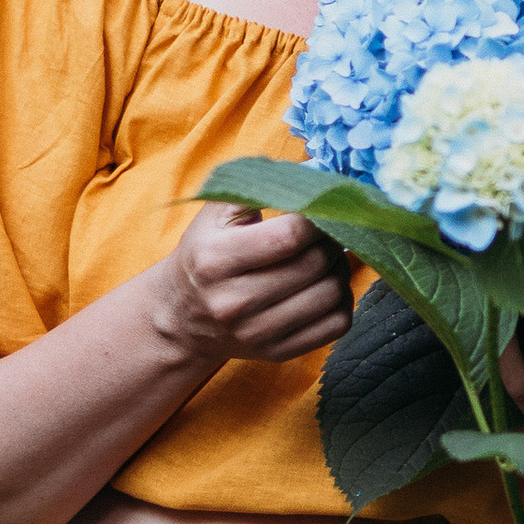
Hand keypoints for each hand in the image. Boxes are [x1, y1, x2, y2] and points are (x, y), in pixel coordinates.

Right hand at [152, 205, 354, 365]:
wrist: (181, 316)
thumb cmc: (204, 253)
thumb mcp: (214, 213)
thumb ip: (256, 185)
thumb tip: (313, 171)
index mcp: (214, 259)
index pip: (289, 236)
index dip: (317, 218)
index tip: (323, 209)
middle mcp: (233, 301)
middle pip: (313, 265)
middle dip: (331, 242)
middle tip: (328, 232)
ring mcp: (256, 333)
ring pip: (330, 296)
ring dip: (340, 271)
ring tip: (327, 258)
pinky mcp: (276, 353)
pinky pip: (335, 326)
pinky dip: (342, 302)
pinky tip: (326, 287)